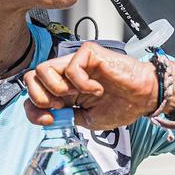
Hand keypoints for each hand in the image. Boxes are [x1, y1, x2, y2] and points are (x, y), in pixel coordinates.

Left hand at [23, 42, 158, 129]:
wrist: (144, 98)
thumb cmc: (121, 106)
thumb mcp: (86, 120)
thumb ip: (65, 117)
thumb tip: (44, 116)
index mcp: (63, 90)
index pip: (33, 93)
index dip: (33, 109)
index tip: (49, 120)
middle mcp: (65, 74)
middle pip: (31, 78)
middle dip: (39, 97)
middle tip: (59, 106)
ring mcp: (76, 62)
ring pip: (43, 69)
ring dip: (57, 89)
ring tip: (77, 95)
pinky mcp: (88, 54)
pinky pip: (71, 68)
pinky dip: (82, 84)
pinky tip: (97, 89)